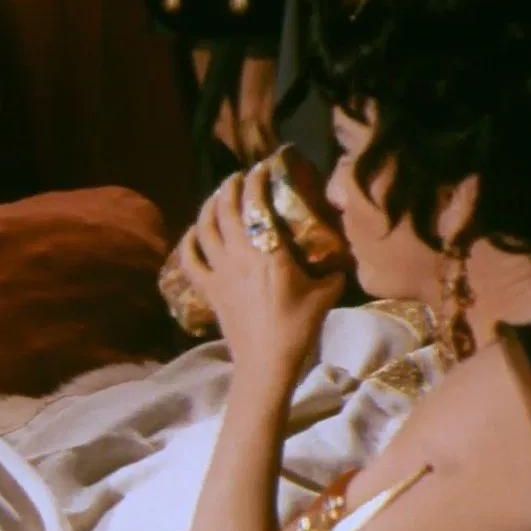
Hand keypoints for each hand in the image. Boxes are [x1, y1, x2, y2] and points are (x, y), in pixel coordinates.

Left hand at [178, 166, 344, 377]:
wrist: (266, 362)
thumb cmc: (298, 328)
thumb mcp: (325, 294)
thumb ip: (333, 270)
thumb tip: (341, 256)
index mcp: (269, 253)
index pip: (257, 206)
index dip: (256, 182)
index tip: (261, 168)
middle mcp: (239, 255)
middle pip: (226, 211)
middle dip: (230, 187)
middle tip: (238, 177)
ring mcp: (219, 272)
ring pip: (204, 229)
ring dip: (209, 207)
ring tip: (218, 196)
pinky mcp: (208, 289)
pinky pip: (190, 259)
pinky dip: (188, 241)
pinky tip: (194, 231)